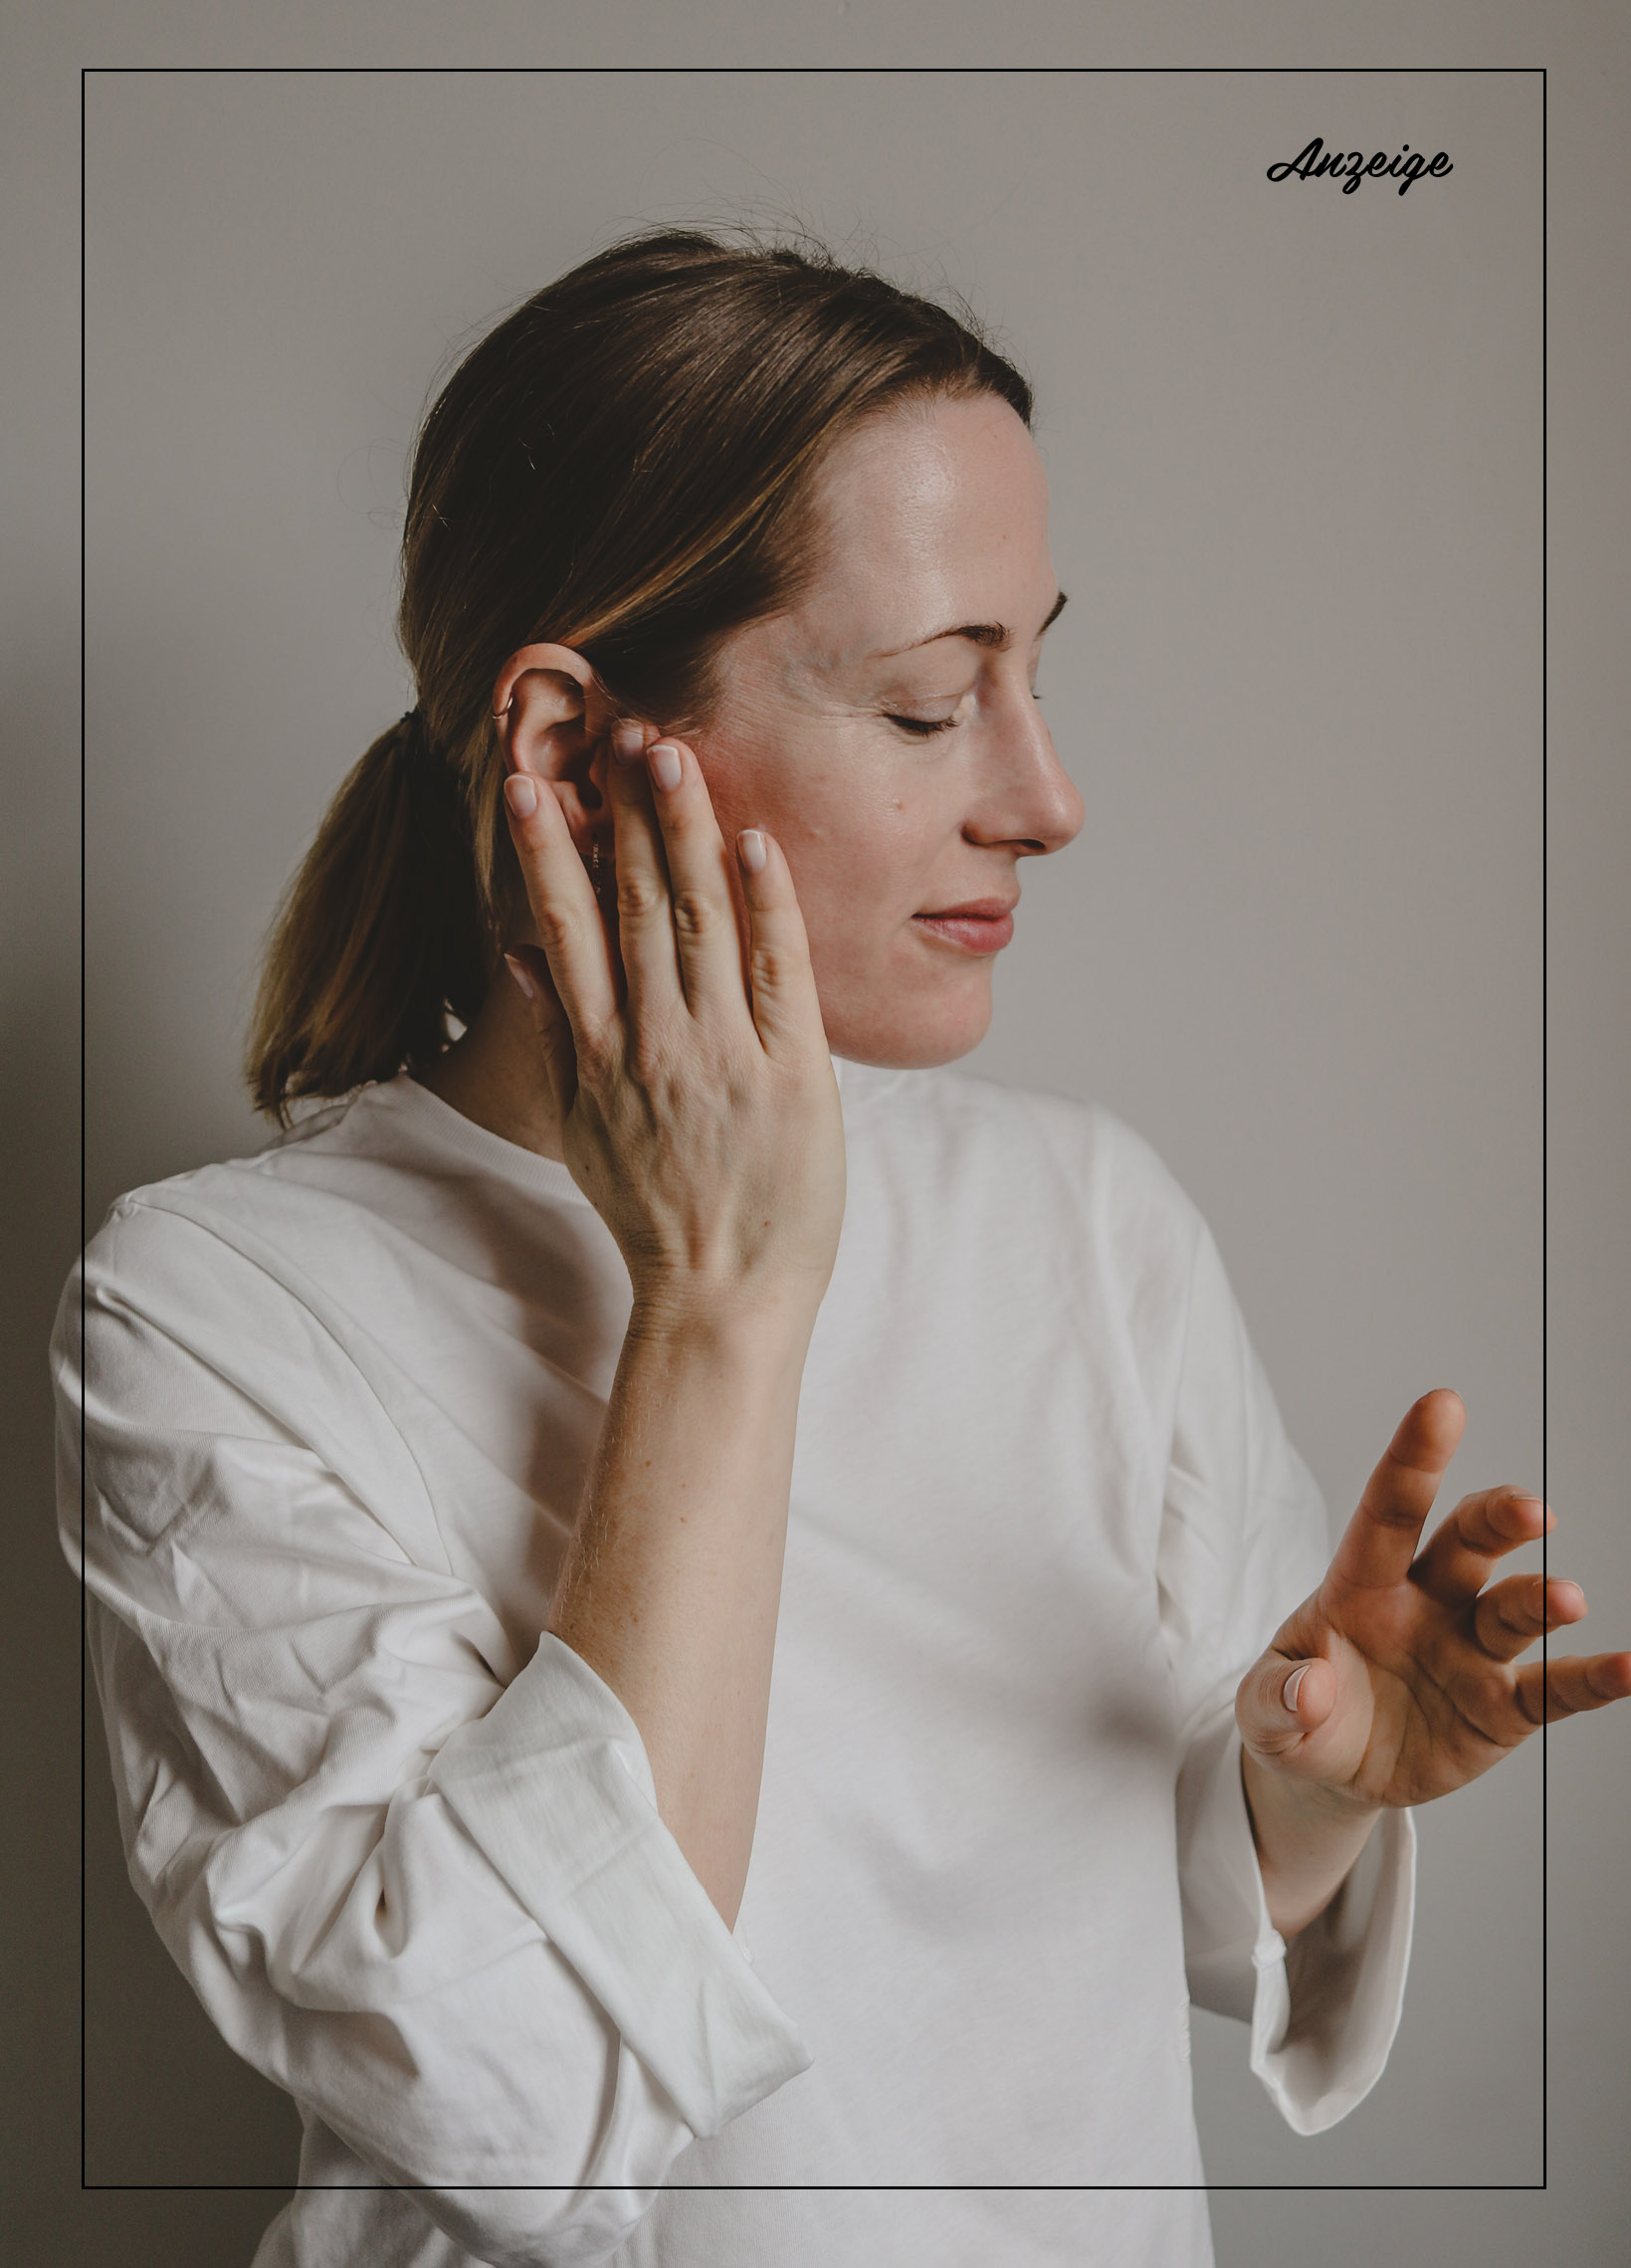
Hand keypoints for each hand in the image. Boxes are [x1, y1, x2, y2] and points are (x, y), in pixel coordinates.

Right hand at [500, 722, 845, 1322]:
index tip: (526, 784)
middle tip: (618, 732)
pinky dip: (765, 905)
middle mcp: (656, 1046)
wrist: (723, 1299)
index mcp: (603, 1057)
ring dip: (684, 834)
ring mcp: (724, 1057)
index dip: (544, 853)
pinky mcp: (792, 1075)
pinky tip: (752, 842)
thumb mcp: (584, 1133)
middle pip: (633, 907)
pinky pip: (778, 973)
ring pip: (698, 923)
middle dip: (623, 815)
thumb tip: (524, 960)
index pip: (564, 932)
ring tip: (669, 757)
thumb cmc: (657, 1218)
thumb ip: (557, 1041)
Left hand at [1238, 1388, 1630, 1815]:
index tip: (1443, 1404)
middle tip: (1529, 1511)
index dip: (1414, 1460)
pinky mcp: (1500, 1709)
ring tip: (1566, 1599)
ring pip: (1512, 1611)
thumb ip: (1277, 1695)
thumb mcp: (1265, 1709)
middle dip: (1499, 1519)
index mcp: (1362, 1586)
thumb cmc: (1297, 1713)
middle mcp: (1426, 1605)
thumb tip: (1312, 1688)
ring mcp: (1468, 1654)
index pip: (1387, 1512)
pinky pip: (1553, 1690)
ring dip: (1540, 1601)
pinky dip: (1593, 1679)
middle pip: (1468, 1544)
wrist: (1329, 1771)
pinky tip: (1628, 1668)